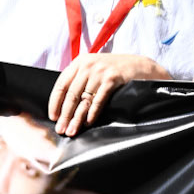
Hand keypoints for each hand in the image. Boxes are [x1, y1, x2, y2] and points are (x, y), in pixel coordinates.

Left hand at [48, 52, 163, 134]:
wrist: (140, 65)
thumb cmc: (114, 70)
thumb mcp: (94, 68)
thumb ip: (79, 79)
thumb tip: (63, 104)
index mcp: (79, 62)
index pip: (61, 84)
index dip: (55, 102)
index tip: (53, 116)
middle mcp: (87, 65)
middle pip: (71, 94)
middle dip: (65, 115)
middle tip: (61, 129)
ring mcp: (100, 72)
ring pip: (84, 99)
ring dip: (77, 118)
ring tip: (72, 130)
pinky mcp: (112, 79)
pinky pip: (98, 100)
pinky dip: (93, 113)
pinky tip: (88, 122)